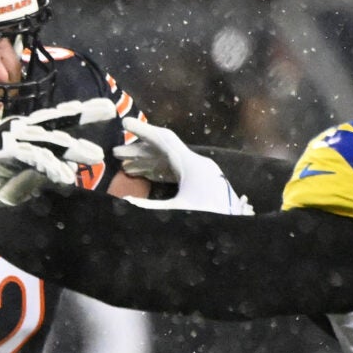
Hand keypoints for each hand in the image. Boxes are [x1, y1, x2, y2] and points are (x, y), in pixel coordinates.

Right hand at [119, 117, 250, 215]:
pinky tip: (143, 174)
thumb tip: (125, 201)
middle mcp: (195, 163)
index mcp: (192, 165)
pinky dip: (157, 171)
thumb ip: (150, 207)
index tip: (125, 123)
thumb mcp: (178, 213)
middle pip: (163, 149)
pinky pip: (174, 171)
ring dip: (146, 161)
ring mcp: (198, 172)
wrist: (237, 228)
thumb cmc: (211, 219)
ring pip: (167, 160)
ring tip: (124, 165)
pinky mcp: (198, 182)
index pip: (164, 140)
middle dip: (138, 150)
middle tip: (115, 152)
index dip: (143, 131)